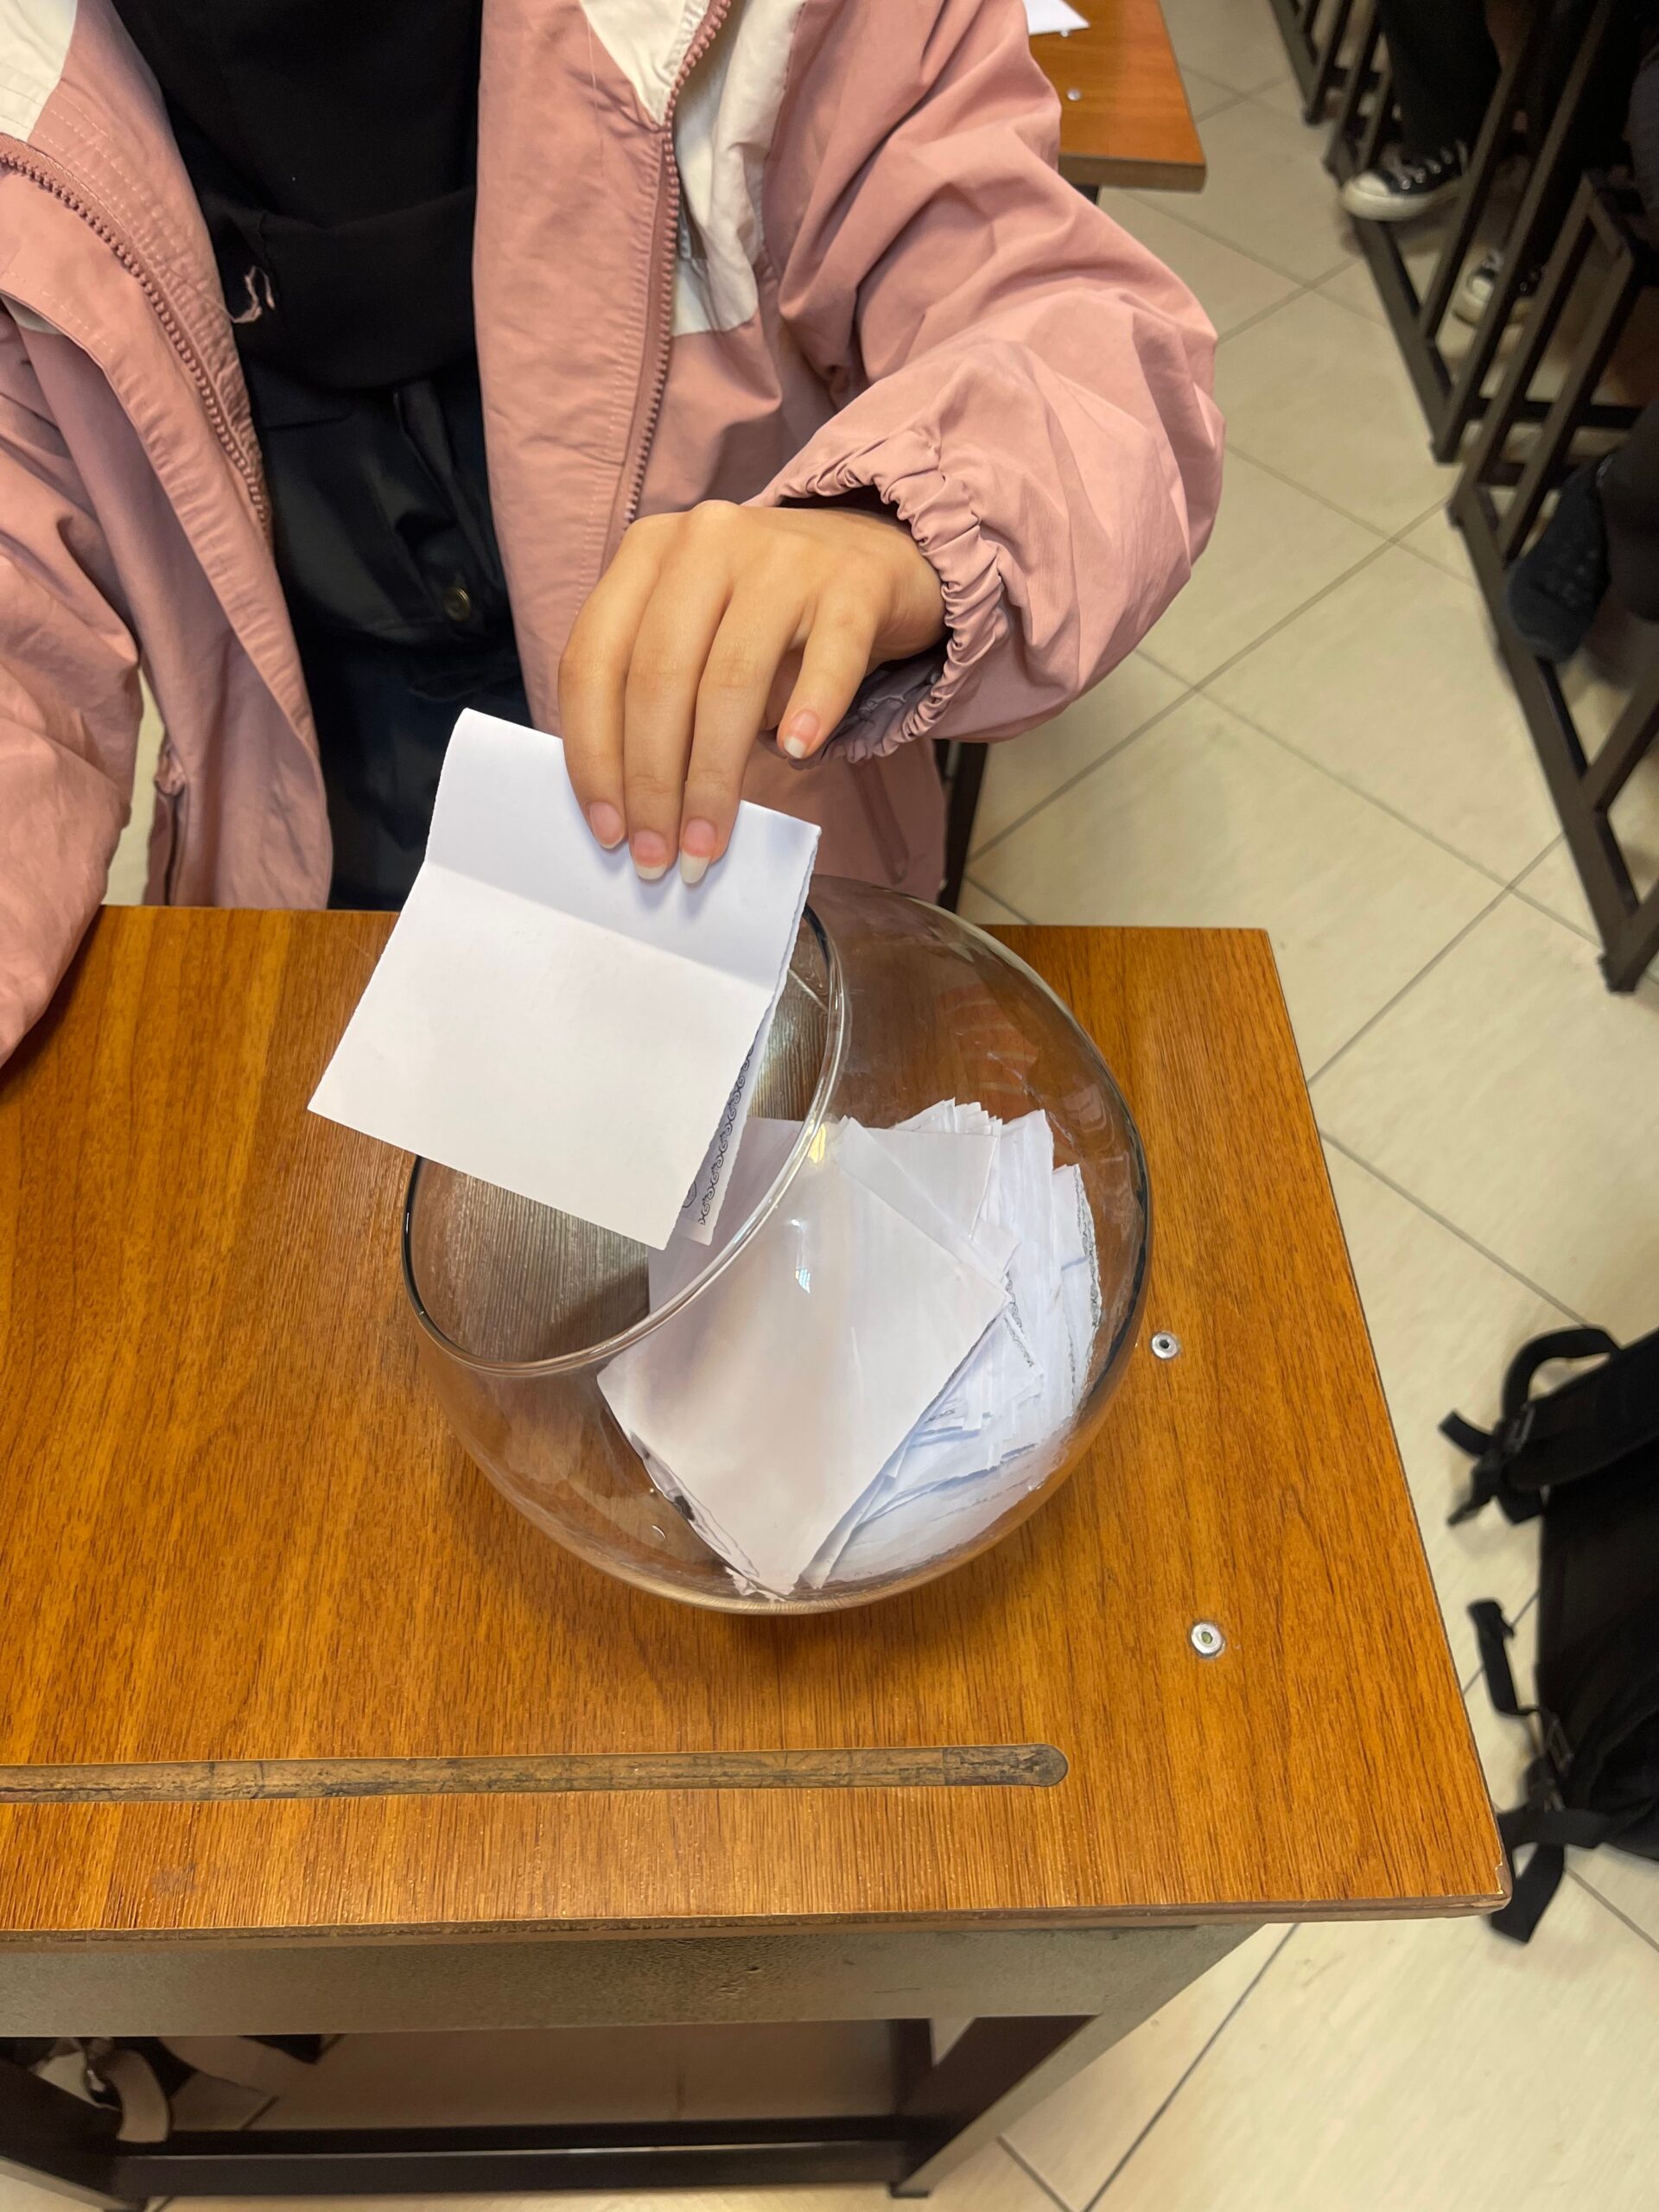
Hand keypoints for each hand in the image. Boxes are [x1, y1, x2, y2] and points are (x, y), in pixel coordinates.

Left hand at [558, 501, 944, 881]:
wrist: (879, 555)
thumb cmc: (770, 618)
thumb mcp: (697, 634)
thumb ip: (657, 695)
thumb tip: (631, 811)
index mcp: (648, 553)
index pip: (595, 661)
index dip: (593, 754)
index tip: (608, 830)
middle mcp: (706, 542)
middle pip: (659, 677)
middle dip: (652, 782)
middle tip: (658, 857)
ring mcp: (783, 558)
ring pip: (731, 679)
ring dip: (714, 777)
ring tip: (709, 844)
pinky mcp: (854, 584)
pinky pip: (830, 657)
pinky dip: (810, 709)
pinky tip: (796, 753)